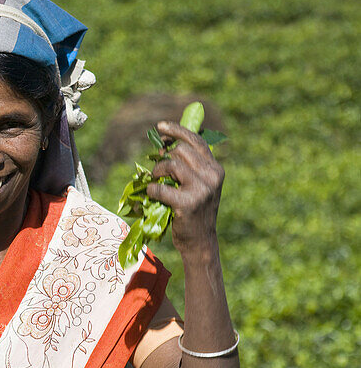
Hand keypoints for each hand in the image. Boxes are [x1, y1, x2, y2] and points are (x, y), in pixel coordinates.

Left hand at [146, 120, 223, 255]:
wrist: (200, 241)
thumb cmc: (194, 212)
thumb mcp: (198, 185)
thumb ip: (189, 167)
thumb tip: (165, 145)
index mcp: (215, 169)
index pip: (196, 141)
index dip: (177, 130)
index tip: (160, 127)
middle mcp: (212, 176)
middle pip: (180, 151)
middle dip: (163, 158)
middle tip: (156, 170)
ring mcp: (202, 189)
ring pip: (171, 164)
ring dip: (157, 171)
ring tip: (155, 181)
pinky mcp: (188, 203)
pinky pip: (161, 188)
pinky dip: (152, 190)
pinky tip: (153, 195)